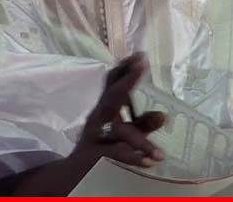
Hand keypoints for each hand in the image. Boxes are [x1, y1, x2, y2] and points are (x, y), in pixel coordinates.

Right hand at [68, 53, 165, 171]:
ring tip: (160, 151)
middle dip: (126, 82)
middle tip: (140, 66)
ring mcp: (93, 137)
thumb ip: (141, 124)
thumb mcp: (121, 133)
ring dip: (140, 140)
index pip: (111, 84)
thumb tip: (163, 115)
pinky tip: (149, 161)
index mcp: (103, 109)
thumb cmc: (99, 147)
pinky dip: (132, 157)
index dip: (124, 69)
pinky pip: (114, 154)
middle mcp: (96, 119)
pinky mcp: (93, 156)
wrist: (69, 176)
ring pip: (118, 132)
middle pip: (111, 98)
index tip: (140, 56)